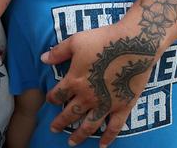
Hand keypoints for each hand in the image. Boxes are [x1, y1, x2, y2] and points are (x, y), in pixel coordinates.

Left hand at [42, 21, 158, 145]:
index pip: (58, 94)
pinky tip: (102, 145)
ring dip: (79, 135)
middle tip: (53, 129)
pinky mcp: (123, 106)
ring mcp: (105, 104)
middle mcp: (87, 97)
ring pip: (89, 125)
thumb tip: (42, 59)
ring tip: (72, 142)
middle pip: (70, 113)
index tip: (50, 100)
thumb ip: (59, 52)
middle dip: (60, 122)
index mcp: (75, 80)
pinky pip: (114, 127)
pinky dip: (108, 137)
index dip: (52, 98)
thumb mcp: (77, 41)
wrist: (134, 44)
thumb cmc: (104, 39)